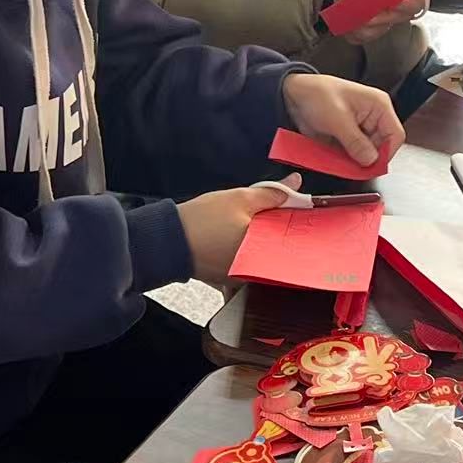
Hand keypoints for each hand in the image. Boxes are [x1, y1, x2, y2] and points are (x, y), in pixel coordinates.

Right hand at [177, 174, 300, 285]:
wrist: (166, 241)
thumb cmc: (201, 221)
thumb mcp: (240, 198)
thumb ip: (272, 192)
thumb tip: (295, 182)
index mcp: (264, 249)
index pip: (291, 233)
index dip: (293, 216)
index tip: (291, 204)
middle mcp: (257, 268)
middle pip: (278, 246)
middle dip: (276, 229)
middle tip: (265, 212)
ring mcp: (243, 277)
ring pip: (261, 254)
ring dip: (260, 240)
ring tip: (243, 224)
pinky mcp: (229, 279)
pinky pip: (245, 264)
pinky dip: (244, 251)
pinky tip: (234, 237)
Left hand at [282, 73, 405, 168]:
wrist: (294, 95)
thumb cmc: (317, 94)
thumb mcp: (338, 119)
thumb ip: (356, 142)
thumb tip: (370, 160)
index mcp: (379, 106)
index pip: (395, 135)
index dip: (386, 152)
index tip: (372, 166)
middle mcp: (373, 118)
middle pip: (382, 147)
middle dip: (368, 159)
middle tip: (353, 167)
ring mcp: (361, 129)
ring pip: (368, 154)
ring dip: (355, 161)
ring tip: (340, 159)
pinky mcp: (350, 138)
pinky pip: (354, 155)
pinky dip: (346, 160)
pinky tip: (335, 157)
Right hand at [330, 0, 429, 43]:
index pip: (412, 3)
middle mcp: (371, 15)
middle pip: (406, 16)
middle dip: (407, 4)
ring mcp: (363, 29)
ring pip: (393, 25)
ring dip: (392, 14)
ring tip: (378, 1)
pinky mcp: (357, 37)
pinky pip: (378, 33)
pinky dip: (378, 24)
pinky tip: (369, 12)